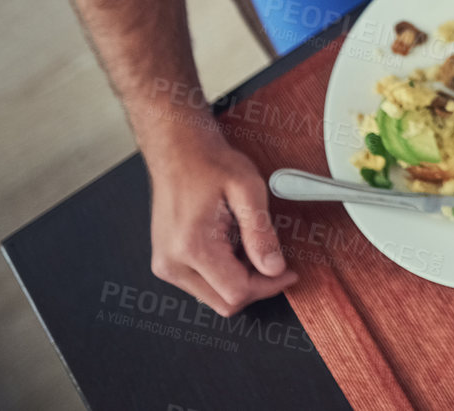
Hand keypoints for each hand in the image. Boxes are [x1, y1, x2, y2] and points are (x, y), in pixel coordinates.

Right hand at [146, 123, 296, 316]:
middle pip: (224, 302)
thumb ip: (261, 233)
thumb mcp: (248, 190)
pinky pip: (203, 285)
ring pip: (214, 297)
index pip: (237, 292)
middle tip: (275, 260)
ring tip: (249, 245)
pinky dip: (225, 274)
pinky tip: (233, 247)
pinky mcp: (167, 263)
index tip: (287, 271)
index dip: (269, 285)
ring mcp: (166, 265)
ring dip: (240, 280)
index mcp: (191, 246)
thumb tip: (273, 267)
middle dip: (256, 286)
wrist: (178, 151)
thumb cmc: (208, 163)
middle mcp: (172, 263)